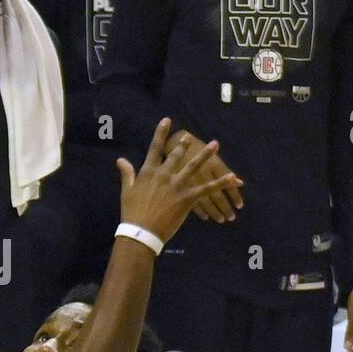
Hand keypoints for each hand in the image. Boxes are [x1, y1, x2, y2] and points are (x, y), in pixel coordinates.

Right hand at [117, 119, 243, 245]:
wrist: (141, 231)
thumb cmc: (132, 211)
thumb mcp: (127, 190)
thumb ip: (127, 173)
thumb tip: (120, 159)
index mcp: (149, 171)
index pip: (155, 148)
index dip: (161, 133)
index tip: (167, 120)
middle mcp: (164, 174)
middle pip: (177, 155)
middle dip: (184, 144)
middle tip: (191, 136)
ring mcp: (177, 185)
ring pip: (194, 166)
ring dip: (205, 154)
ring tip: (215, 144)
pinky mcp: (188, 198)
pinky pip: (207, 188)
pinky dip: (220, 183)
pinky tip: (232, 177)